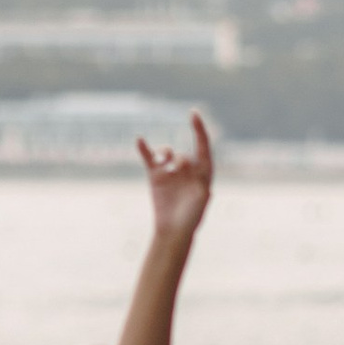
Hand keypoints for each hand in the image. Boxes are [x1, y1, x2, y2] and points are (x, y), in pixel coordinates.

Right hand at [138, 111, 213, 244]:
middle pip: (183, 154)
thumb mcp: (200, 199)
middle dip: (180, 160)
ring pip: (167, 153)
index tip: (193, 113)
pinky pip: (149, 159)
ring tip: (163, 164)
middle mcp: (188, 169)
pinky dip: (144, 149)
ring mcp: (171, 171)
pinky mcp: (156, 176)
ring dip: (165, 154)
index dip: (199, 129)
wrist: (174, 231)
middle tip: (177, 170)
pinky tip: (140, 140)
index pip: (203, 145)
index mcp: (204, 172)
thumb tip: (189, 163)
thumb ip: (198, 179)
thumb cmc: (192, 217)